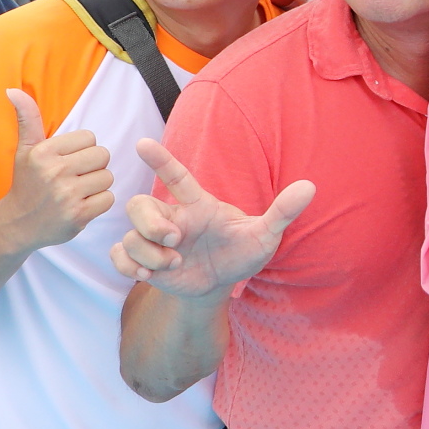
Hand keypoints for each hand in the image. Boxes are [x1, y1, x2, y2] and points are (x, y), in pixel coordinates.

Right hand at [0, 90, 116, 253]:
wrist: (18, 225)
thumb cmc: (27, 183)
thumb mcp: (25, 149)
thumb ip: (28, 118)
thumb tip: (13, 90)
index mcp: (44, 152)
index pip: (90, 137)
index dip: (82, 149)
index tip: (66, 161)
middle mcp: (55, 172)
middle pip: (103, 155)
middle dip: (92, 166)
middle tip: (74, 177)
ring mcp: (67, 195)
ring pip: (108, 177)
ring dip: (97, 185)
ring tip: (77, 191)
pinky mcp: (79, 215)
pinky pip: (109, 198)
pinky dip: (99, 202)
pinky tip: (81, 204)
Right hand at [109, 138, 315, 303]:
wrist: (222, 284)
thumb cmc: (241, 252)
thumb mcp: (264, 235)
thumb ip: (282, 211)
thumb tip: (310, 186)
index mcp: (198, 205)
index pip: (176, 176)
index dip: (161, 160)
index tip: (143, 144)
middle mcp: (172, 218)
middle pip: (138, 204)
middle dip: (150, 223)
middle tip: (175, 240)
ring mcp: (155, 240)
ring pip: (129, 235)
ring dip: (147, 252)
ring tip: (173, 265)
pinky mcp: (144, 261)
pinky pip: (118, 255)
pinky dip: (127, 265)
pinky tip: (148, 275)